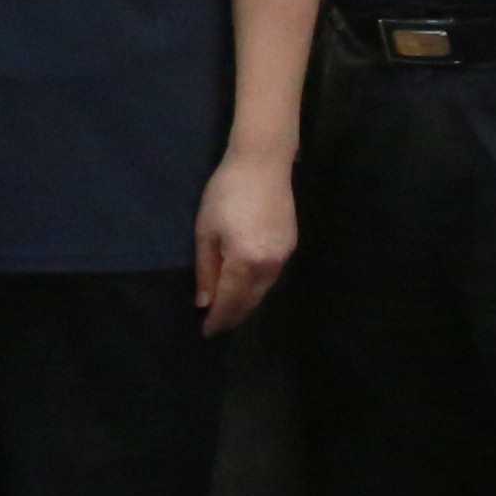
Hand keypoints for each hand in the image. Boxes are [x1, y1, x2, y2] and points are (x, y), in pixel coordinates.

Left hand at [195, 145, 295, 335]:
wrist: (263, 163)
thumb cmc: (226, 193)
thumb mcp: (206, 231)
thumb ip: (206, 270)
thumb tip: (204, 303)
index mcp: (245, 262)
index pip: (230, 302)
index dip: (217, 319)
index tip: (205, 332)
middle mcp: (269, 266)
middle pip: (249, 301)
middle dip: (232, 316)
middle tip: (216, 326)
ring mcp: (283, 257)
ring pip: (262, 291)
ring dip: (245, 303)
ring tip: (228, 310)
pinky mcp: (290, 246)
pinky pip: (271, 277)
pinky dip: (257, 287)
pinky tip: (245, 286)